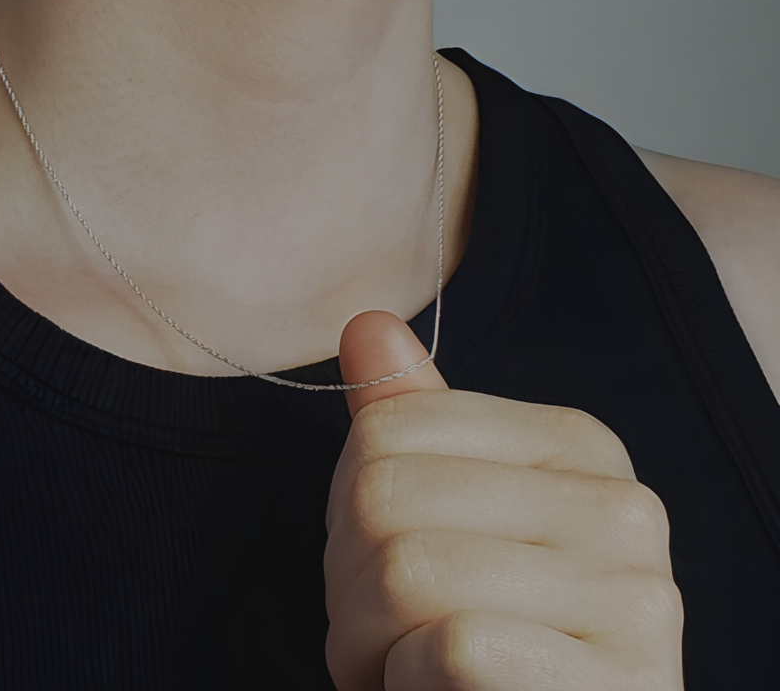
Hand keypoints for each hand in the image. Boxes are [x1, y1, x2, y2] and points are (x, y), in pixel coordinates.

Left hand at [324, 311, 683, 690]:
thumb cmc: (482, 633)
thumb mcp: (441, 518)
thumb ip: (409, 423)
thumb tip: (367, 324)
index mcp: (578, 445)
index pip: (390, 428)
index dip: (345, 506)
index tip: (369, 560)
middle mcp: (621, 506)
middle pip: (386, 496)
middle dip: (345, 581)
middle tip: (373, 630)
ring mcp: (633, 598)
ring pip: (408, 571)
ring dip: (363, 641)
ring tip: (396, 665)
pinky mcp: (620, 682)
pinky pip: (450, 645)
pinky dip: (407, 680)